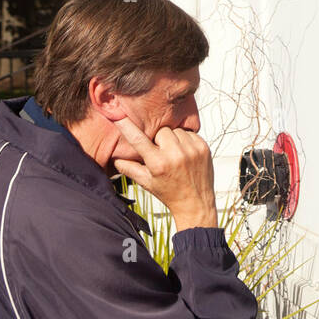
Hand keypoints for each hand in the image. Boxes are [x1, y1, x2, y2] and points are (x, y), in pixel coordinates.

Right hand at [113, 115, 217, 231]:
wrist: (196, 202)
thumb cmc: (170, 193)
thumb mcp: (146, 182)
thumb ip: (129, 168)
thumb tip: (114, 158)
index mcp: (158, 164)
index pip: (138, 140)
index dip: (127, 126)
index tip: (119, 115)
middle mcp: (175, 155)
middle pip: (161, 130)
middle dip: (158, 138)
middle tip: (160, 150)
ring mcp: (191, 150)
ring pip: (175, 130)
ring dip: (172, 138)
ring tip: (173, 152)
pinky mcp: (203, 147)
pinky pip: (190, 133)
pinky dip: (185, 140)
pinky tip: (184, 152)